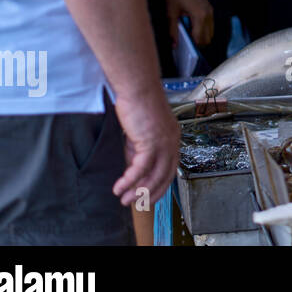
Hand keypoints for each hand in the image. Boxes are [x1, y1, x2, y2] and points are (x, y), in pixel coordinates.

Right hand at [111, 86, 178, 207]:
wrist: (137, 88)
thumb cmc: (137, 105)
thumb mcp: (139, 134)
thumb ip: (138, 152)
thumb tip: (133, 171)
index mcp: (173, 138)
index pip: (170, 168)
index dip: (160, 185)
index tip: (147, 196)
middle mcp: (173, 142)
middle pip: (166, 176)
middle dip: (150, 193)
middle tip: (136, 204)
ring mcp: (164, 142)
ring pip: (154, 175)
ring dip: (138, 191)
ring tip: (124, 200)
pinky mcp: (151, 141)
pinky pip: (140, 168)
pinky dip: (129, 180)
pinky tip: (118, 187)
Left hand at [166, 0, 213, 46]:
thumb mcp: (171, 13)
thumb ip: (173, 31)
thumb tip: (174, 45)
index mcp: (200, 17)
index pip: (200, 39)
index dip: (194, 48)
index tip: (187, 53)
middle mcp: (208, 15)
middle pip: (208, 37)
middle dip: (199, 44)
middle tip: (187, 47)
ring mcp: (210, 11)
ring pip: (211, 31)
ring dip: (202, 36)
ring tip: (190, 38)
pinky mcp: (209, 8)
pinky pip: (210, 24)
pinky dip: (204, 29)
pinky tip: (193, 29)